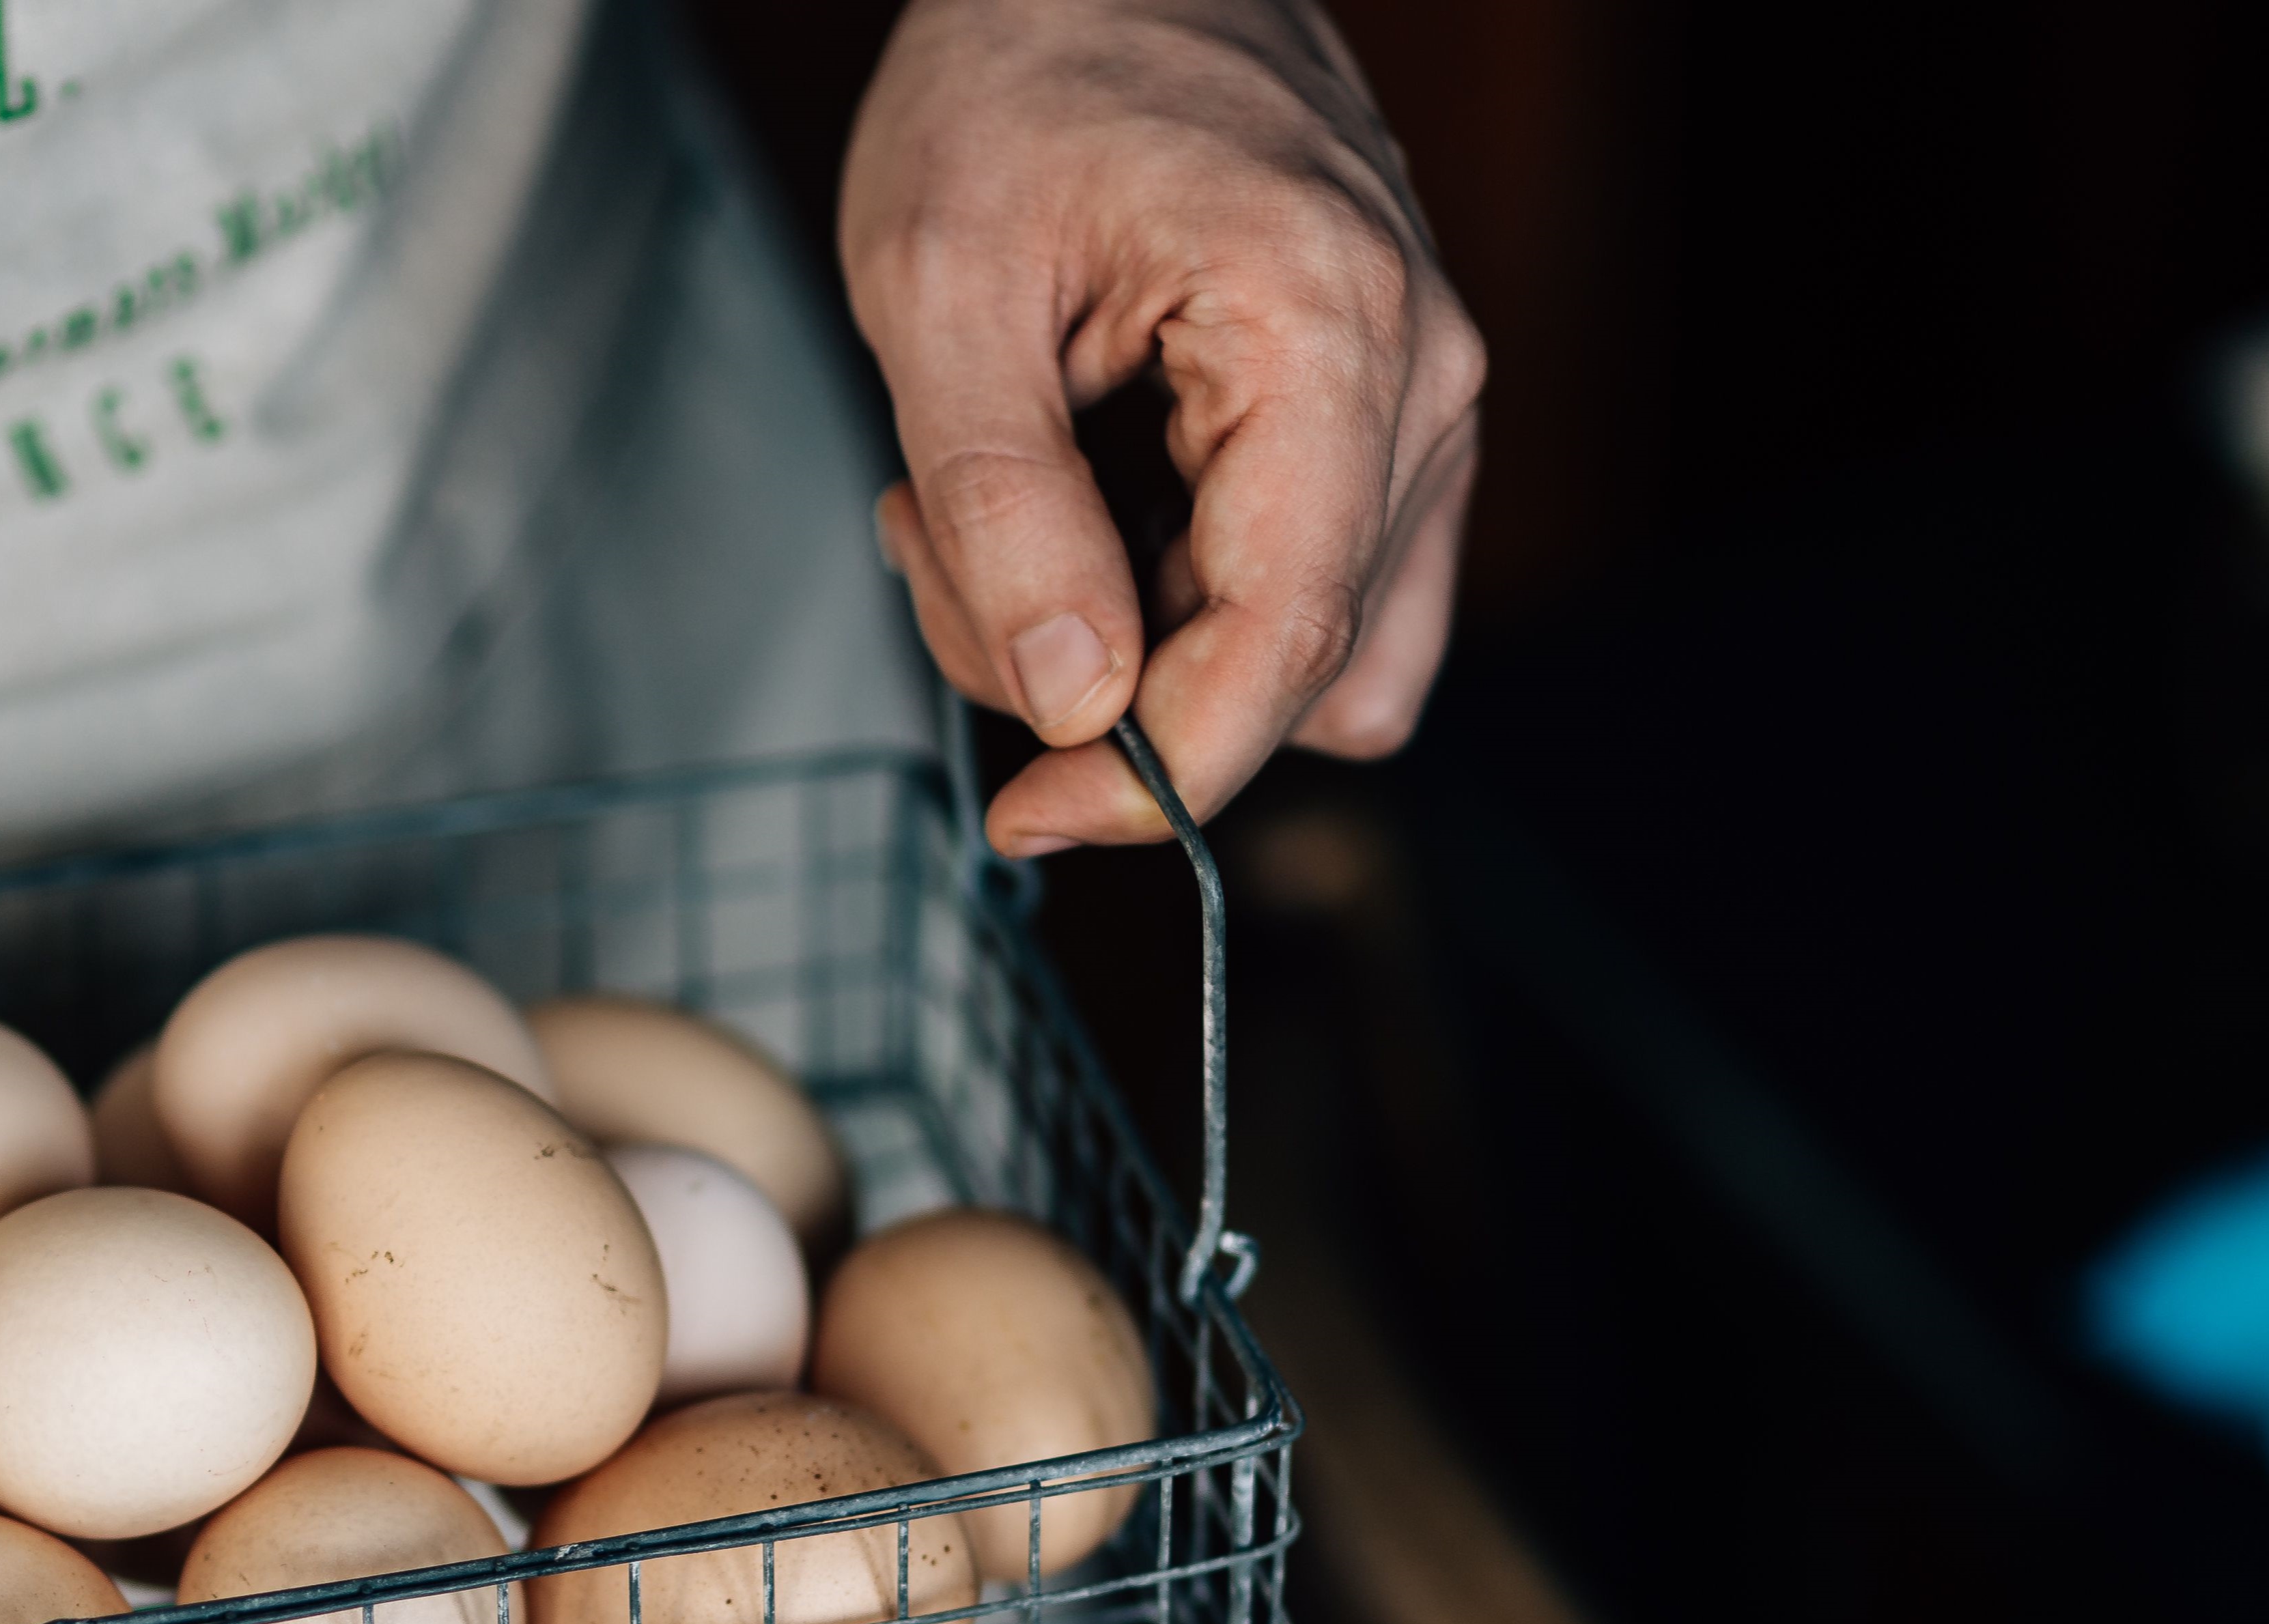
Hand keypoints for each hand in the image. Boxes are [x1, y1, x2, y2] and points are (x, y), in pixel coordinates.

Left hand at [843, 0, 1485, 851]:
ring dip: (1133, 642)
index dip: (1148, 774)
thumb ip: (1002, 511)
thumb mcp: (938, 287)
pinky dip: (1172, 595)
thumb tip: (1073, 704)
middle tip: (939, 547)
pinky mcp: (1378, 420)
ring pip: (1307, 655)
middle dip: (1099, 678)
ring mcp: (1416, 401)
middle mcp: (1418, 377)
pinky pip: (1305, 590)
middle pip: (1290, 671)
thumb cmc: (1017, 73)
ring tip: (992, 512)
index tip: (1024, 817)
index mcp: (1324, 330)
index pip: (1277, 646)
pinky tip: (1067, 498)